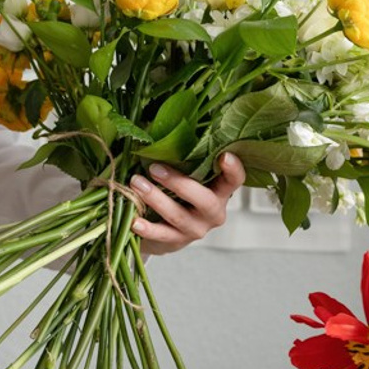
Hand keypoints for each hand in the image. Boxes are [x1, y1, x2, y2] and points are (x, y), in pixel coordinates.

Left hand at [126, 153, 245, 255]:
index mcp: (219, 191)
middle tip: (154, 168)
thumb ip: (181, 158)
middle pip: (204, 200)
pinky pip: (162, 235)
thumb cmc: (177, 193)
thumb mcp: (185, 176)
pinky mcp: (177, 241)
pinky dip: (147, 228)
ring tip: (136, 183)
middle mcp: (213, 212)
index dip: (233, 169)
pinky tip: (134, 220)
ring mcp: (196, 229)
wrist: (166, 231)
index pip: (234, 180)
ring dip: (156, 198)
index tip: (224, 156)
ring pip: (178, 215)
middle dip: (178, 183)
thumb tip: (154, 127)